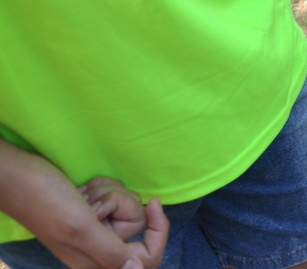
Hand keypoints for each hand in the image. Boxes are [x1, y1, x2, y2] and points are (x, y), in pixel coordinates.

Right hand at [0, 142, 168, 268]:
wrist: (17, 177)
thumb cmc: (45, 200)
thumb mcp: (80, 226)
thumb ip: (109, 251)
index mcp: (95, 263)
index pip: (146, 259)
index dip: (158, 231)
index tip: (153, 202)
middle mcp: (95, 251)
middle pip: (137, 229)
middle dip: (124, 205)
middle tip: (97, 198)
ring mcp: (91, 232)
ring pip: (124, 211)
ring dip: (109, 194)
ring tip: (83, 193)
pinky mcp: (87, 216)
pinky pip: (111, 202)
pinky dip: (102, 190)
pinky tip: (81, 190)